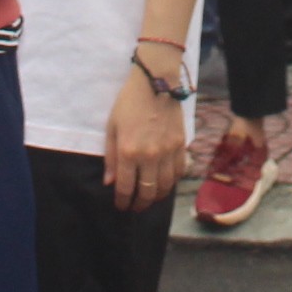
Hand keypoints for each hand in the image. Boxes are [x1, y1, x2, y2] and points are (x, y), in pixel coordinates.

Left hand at [103, 52, 189, 211]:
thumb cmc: (129, 104)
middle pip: (147, 192)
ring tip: (150, 198)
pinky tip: (164, 183)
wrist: (156, 83)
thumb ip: (111, 158)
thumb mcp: (112, 128)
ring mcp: (168, 152)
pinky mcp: (180, 145)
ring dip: (156, 197)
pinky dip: (172, 183)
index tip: (121, 206)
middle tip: (135, 207)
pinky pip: (179, 173)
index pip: (125, 188)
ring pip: (165, 186)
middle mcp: (149, 156)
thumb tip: (110, 183)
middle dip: (139, 204)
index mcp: (129, 152)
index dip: (122, 201)